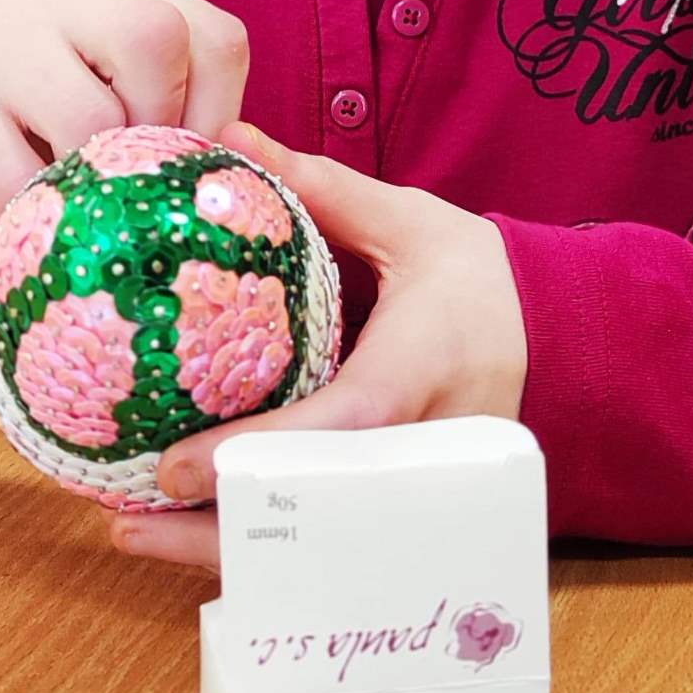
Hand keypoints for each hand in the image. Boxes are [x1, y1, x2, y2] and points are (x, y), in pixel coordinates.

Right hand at [0, 0, 248, 212]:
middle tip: (132, 175)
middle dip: (160, 128)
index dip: (220, 113)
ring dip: (97, 182)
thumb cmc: (21, 99)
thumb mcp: (92, 71)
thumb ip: (162, 99)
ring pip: (87, 116)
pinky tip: (32, 219)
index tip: (188, 159)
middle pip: (156, 41)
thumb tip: (235, 173)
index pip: (213, 33)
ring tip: (79, 199)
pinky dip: (35, 215)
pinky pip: (12, 176)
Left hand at [114, 121, 528, 568]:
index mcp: (418, 376)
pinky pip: (326, 549)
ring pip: (313, 553)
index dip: (254, 456)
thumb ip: (324, 191)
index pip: (336, 428)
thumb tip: (234, 140)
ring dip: (220, 552)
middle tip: (123, 518)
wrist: (569, 350)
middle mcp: (417, 454)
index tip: (173, 468)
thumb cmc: (487, 285)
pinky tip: (189, 536)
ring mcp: (416, 500)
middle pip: (310, 519)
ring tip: (132, 533)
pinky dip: (258, 550)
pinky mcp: (409, 517)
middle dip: (212, 532)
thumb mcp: (415, 226)